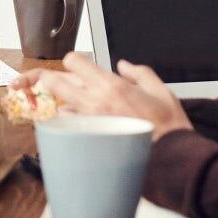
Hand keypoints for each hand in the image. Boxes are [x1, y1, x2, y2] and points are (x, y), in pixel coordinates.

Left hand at [24, 52, 192, 140]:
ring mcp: (88, 122)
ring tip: (73, 108)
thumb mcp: (160, 89)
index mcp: (110, 84)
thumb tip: (124, 66)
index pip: (74, 62)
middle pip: (53, 82)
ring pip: (57, 107)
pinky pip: (68, 129)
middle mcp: (94, 101)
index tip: (78, 66)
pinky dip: (70, 125)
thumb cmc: (166, 125)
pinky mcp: (89, 140)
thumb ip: (139, 72)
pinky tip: (80, 126)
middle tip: (53, 82)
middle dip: (47, 79)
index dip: (73, 61)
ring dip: (61, 105)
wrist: (169, 155)